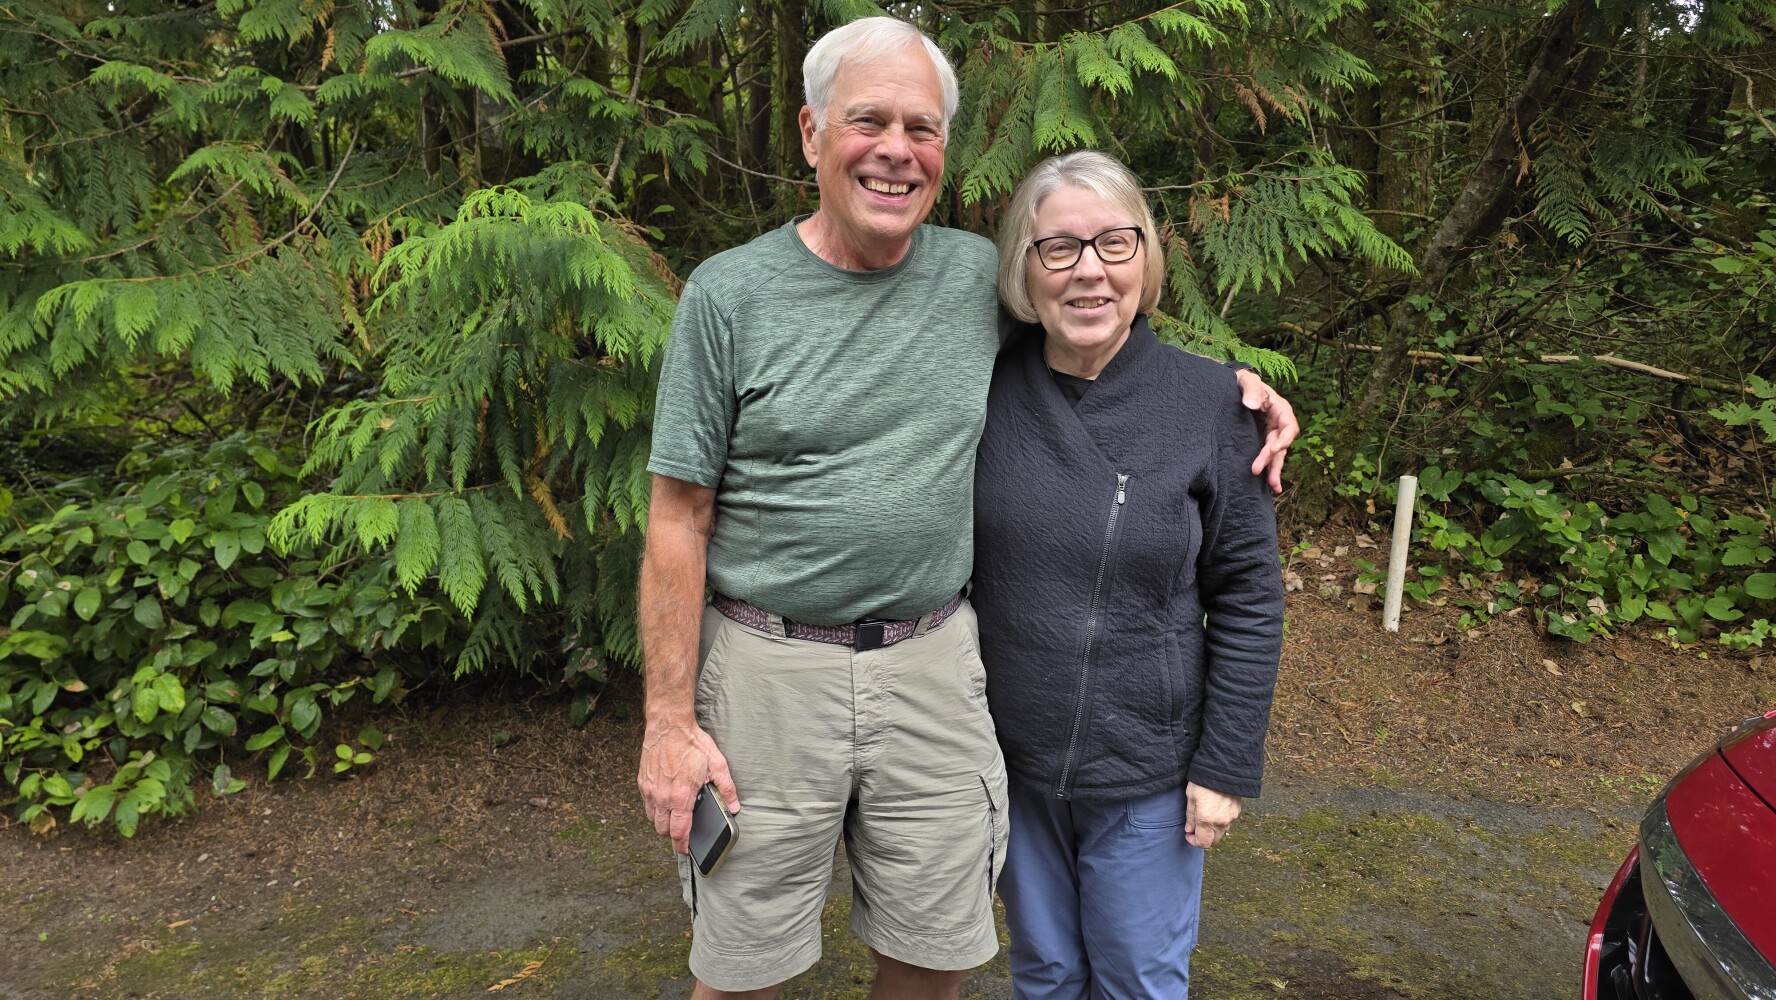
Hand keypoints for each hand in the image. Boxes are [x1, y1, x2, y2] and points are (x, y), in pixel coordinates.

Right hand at [637, 721, 739, 854]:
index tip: (686, 850)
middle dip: (672, 836)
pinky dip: (655, 809)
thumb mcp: (717, 764)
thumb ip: (727, 788)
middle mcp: (662, 796)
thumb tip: (734, 806)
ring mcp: (650, 790)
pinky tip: (665, 802)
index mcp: (681, 796)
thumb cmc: (692, 743)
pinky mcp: (642, 782)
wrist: (668, 724)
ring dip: (663, 823)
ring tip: (675, 818)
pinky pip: (647, 805)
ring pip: (653, 819)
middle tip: (683, 833)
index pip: (679, 832)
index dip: (682, 846)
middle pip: (662, 830)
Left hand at [1184, 782, 1241, 849]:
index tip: (1188, 834)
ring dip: (1212, 832)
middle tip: (1195, 829)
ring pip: (1222, 833)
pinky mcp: (1237, 811)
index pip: (1203, 843)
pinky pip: (1228, 823)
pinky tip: (1214, 813)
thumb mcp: (1191, 797)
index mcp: (1207, 820)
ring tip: (1205, 820)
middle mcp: (1221, 822)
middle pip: (1213, 842)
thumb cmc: (1204, 781)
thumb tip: (1190, 829)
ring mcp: (1231, 818)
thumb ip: (1191, 816)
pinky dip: (1220, 823)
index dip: (1193, 842)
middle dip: (1203, 839)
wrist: (1223, 769)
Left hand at [1234, 369, 1297, 494]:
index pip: (1288, 427)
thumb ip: (1251, 390)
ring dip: (1273, 471)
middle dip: (1273, 461)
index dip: (1283, 440)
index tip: (1273, 449)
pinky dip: (1267, 469)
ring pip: (1275, 455)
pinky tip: (1268, 486)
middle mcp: (1278, 424)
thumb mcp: (1247, 381)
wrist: (1236, 387)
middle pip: (1280, 445)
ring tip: (1273, 488)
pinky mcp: (1259, 441)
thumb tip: (1251, 404)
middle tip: (1259, 473)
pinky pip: (1266, 457)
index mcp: (1280, 410)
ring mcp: (1269, 434)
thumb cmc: (1244, 381)